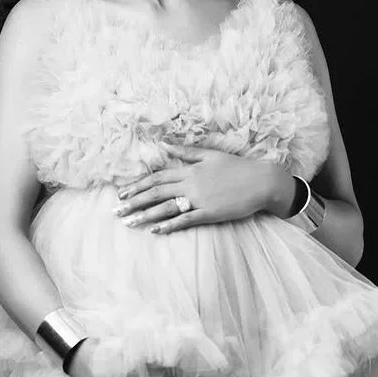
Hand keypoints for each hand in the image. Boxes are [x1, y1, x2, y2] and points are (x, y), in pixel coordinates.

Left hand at [112, 143, 290, 233]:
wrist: (261, 181)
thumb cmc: (237, 168)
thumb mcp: (211, 155)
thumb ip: (186, 153)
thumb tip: (165, 146)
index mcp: (189, 169)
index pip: (157, 177)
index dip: (137, 185)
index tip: (122, 192)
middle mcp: (190, 184)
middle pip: (155, 192)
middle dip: (134, 201)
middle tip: (116, 210)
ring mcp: (199, 199)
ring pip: (166, 207)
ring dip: (145, 215)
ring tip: (128, 222)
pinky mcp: (209, 213)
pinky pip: (185, 220)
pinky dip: (169, 225)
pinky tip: (155, 231)